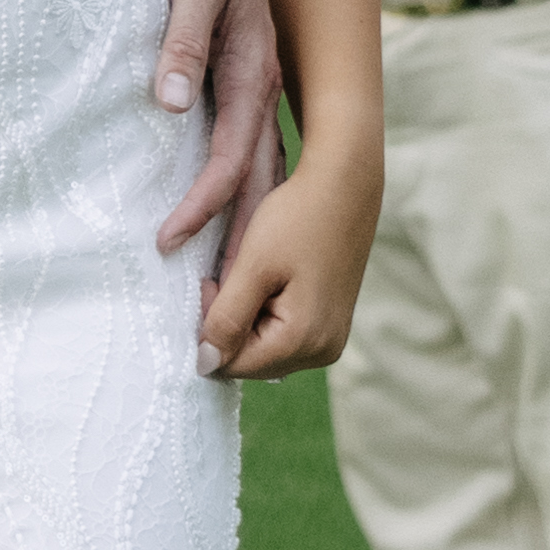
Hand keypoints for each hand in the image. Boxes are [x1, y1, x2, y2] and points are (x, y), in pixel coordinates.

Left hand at [149, 0, 285, 261]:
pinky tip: (222, 223)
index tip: (167, 243)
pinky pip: (246, 155)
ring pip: (259, 177)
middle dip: (239, 244)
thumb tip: (170, 104)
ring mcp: (258, 91)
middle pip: (258, 185)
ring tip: (223, 287)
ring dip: (244, 230)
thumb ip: (181, 41)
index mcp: (251, 73)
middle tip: (213, 305)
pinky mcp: (244, 86)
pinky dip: (236, 196)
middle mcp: (261, 91)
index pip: (230, 159)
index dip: (201, 205)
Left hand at [197, 135, 381, 381]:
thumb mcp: (252, 266)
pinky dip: (266, 314)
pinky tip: (269, 280)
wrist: (344, 185)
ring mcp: (331, 340)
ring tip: (252, 275)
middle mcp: (323, 351)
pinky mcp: (332, 325)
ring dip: (247, 319)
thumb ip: (225, 319)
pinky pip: (285, 336)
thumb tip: (205, 365)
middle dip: (229, 325)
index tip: (209, 282)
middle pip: (251, 361)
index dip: (209, 329)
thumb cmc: (297, 218)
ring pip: (266, 349)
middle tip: (229, 276)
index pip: (233, 363)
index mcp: (303, 341)